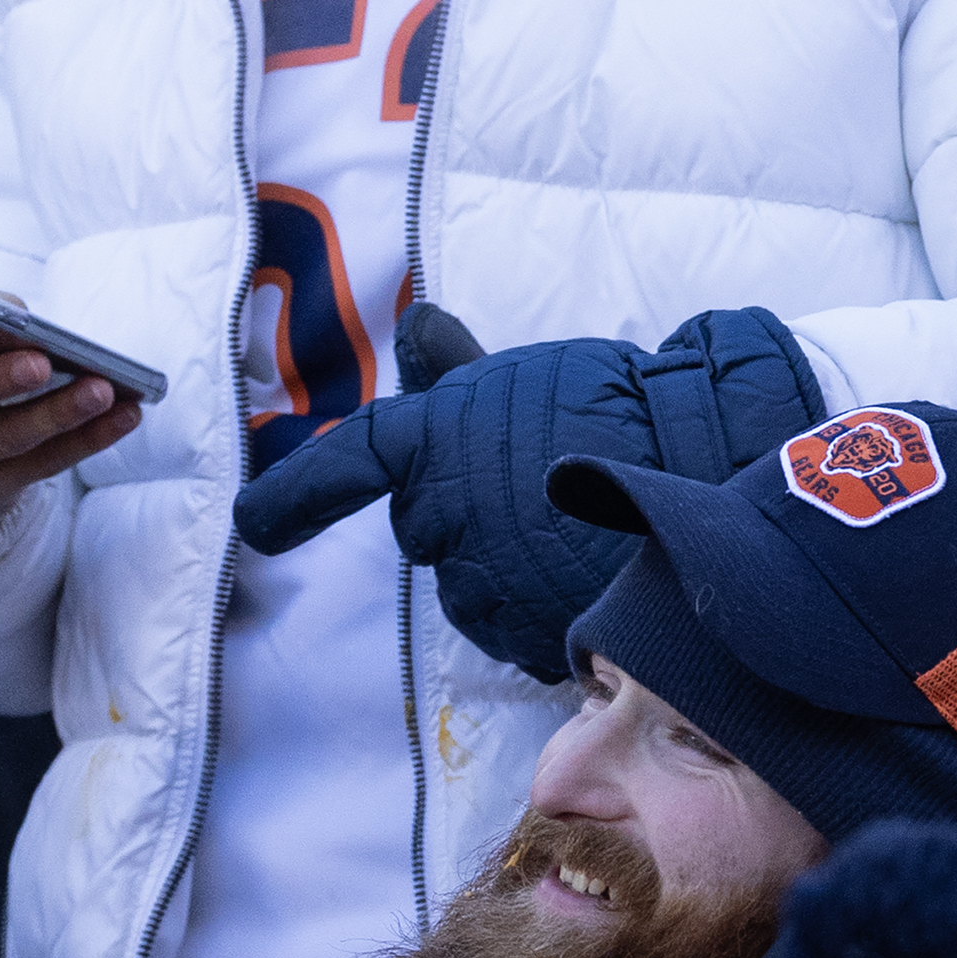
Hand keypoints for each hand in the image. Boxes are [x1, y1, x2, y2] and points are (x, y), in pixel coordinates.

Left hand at [230, 307, 823, 681]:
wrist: (704, 470)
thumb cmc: (619, 407)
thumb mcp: (525, 374)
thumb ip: (456, 368)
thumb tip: (416, 327)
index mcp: (430, 438)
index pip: (347, 463)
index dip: (294, 496)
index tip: (252, 524)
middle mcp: (438, 509)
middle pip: (426, 528)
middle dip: (468, 515)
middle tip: (538, 493)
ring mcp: (478, 576)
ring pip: (468, 583)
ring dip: (507, 566)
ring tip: (576, 533)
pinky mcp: (522, 630)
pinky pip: (512, 626)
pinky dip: (541, 611)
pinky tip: (588, 577)